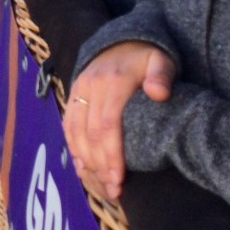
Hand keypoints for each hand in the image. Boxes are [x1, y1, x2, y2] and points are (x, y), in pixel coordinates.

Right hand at [64, 42, 175, 201]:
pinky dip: (73, 146)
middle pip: (91, 133)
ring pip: (76, 130)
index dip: (112, 154)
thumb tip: (158, 93)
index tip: (119, 179)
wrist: (123, 40)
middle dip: (100, 165)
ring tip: (100, 183)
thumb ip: (162, 75)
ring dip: (86, 160)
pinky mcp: (73, 92)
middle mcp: (92, 85)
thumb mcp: (161, 60)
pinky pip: (68, 122)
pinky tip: (82, 166)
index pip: (108, 124)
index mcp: (114, 80)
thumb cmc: (147, 57)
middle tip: (113, 189)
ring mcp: (80, 88)